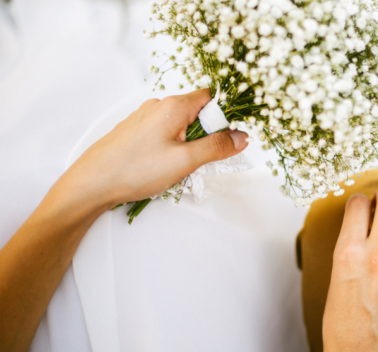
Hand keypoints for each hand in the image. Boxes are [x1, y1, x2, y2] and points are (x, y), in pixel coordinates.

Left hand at [57, 89, 248, 210]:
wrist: (91, 183)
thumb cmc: (136, 170)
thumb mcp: (185, 161)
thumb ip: (217, 147)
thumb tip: (242, 137)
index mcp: (173, 106)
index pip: (211, 98)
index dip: (224, 116)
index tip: (227, 139)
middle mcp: (158, 106)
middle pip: (197, 112)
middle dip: (207, 135)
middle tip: (203, 160)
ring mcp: (144, 118)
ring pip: (181, 126)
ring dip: (189, 145)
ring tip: (180, 169)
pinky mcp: (135, 132)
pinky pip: (165, 135)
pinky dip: (172, 149)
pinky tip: (163, 169)